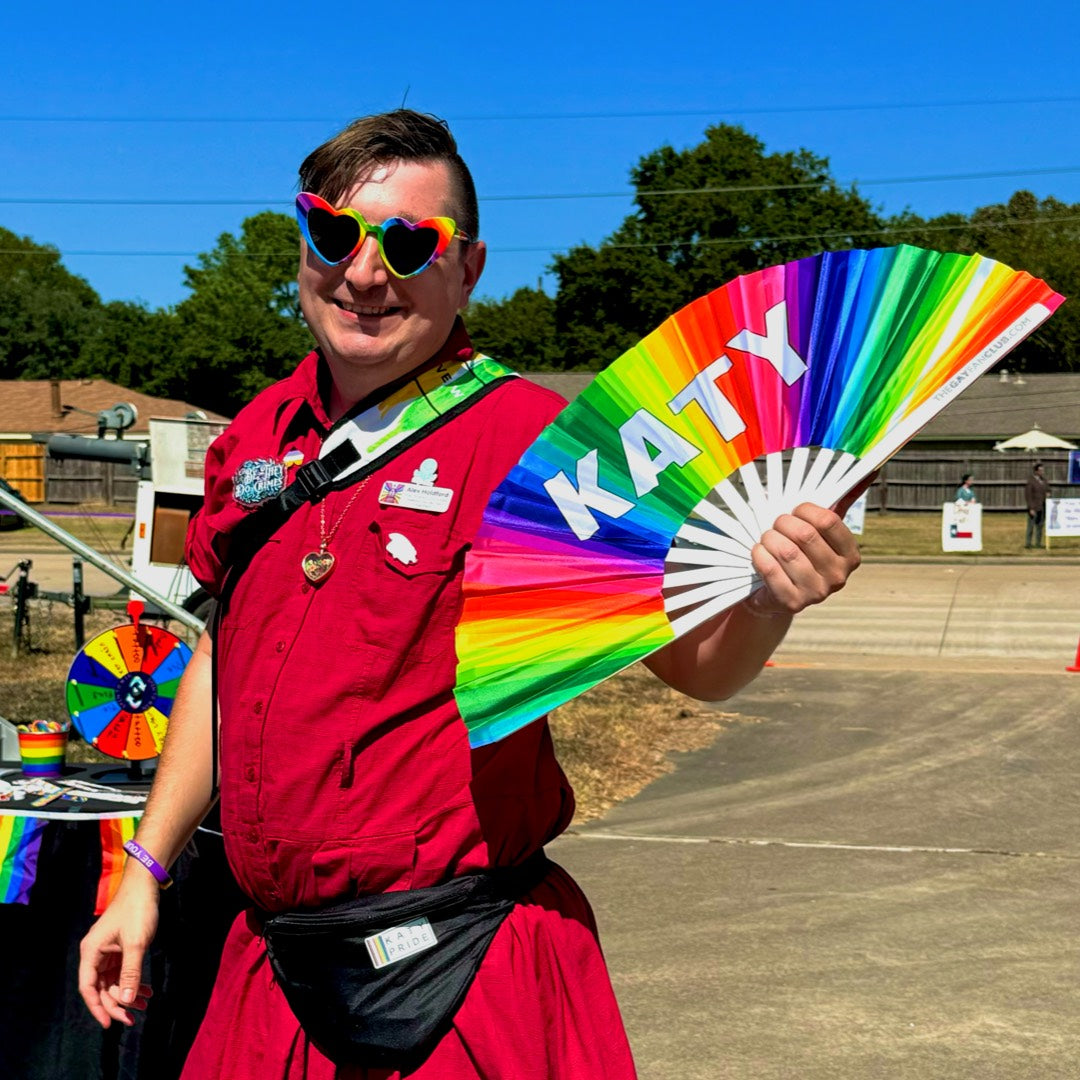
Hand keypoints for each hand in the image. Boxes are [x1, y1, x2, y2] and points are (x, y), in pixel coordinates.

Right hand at [78, 879, 158, 1027]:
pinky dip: (132, 981)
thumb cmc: (137, 911)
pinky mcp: (119, 948)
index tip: (111, 1023)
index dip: (98, 1007)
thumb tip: (125, 1002)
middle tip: (134, 1017)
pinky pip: (122, 971)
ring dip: (127, 993)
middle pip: (101, 987)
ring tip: (146, 1003)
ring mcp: (107, 951)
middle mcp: (95, 954)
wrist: (145, 886)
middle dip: (117, 1003)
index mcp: (91, 953)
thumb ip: (130, 973)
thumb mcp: (136, 944)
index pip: (88, 988)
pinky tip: (146, 990)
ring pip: (113, 981)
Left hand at [749, 501, 860, 616]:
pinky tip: (759, 552)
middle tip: (776, 524)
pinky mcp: (793, 603)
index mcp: (850, 555)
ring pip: (786, 551)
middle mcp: (839, 576)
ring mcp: (817, 593)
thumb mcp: (822, 530)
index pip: (829, 520)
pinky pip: (770, 569)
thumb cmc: (801, 553)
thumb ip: (842, 502)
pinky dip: (759, 555)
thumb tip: (870, 472)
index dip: (805, 510)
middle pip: (805, 535)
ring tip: (767, 538)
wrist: (777, 594)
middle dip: (783, 523)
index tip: (794, 510)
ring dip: (769, 539)